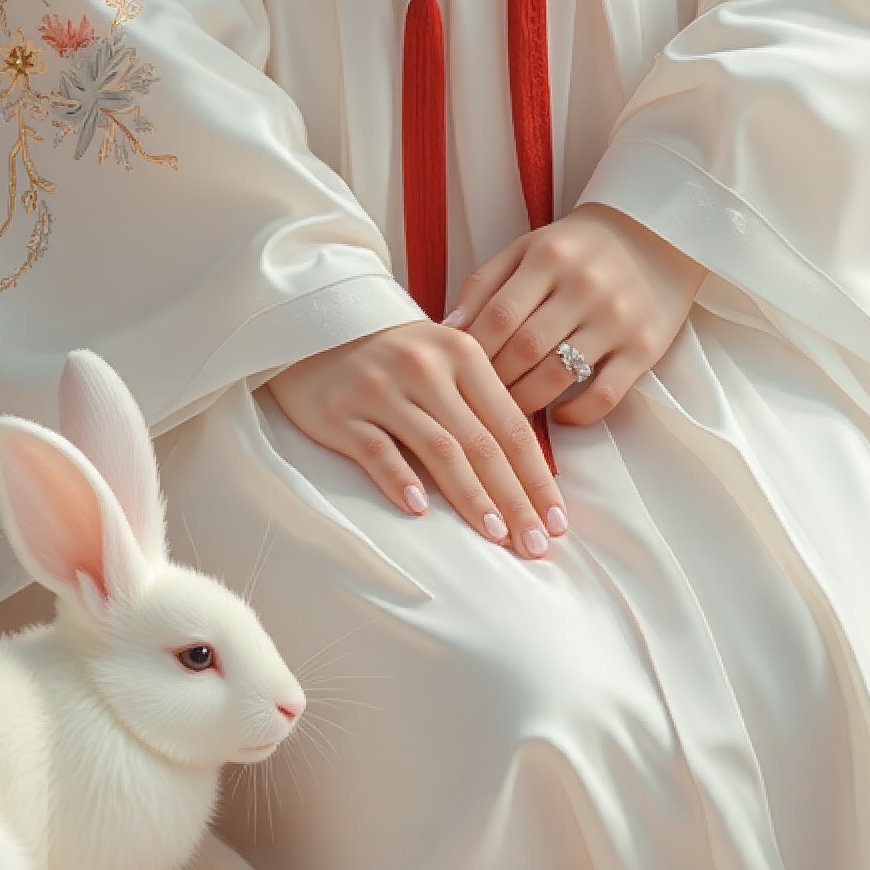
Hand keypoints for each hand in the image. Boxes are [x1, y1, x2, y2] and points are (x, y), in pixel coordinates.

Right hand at [264, 322, 564, 556]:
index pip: (511, 424)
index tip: (558, 520)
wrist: (311, 324)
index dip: (537, 477)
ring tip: (496, 536)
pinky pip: (376, 450)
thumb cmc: (392, 353)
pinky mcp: (340, 410)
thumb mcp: (442, 360)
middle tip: (536, 544)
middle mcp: (425, 366)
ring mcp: (381, 387)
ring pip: (438, 449)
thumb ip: (479, 404)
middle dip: (515, 500)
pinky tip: (420, 511)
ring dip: (471, 497)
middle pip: (482, 443)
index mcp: (462, 353)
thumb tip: (526, 476)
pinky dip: (400, 480)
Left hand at [446, 204, 702, 426]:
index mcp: (548, 257)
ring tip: (512, 411)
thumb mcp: (528, 247)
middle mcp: (584, 286)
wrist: (656, 234)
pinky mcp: (645, 347)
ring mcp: (617, 318)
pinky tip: (559, 416)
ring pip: (559, 376)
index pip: (498, 317)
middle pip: (524, 350)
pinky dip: (577, 414)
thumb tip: (447, 327)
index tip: (458, 371)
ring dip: (527, 402)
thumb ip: (484, 282)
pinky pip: (604, 394)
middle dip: (495, 381)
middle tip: (480, 397)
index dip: (473, 352)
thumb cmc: (578, 247)